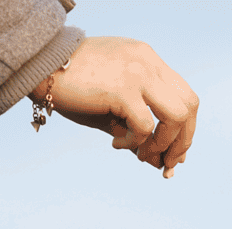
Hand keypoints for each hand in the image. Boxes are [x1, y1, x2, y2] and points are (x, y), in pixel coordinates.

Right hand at [30, 37, 197, 177]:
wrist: (40, 65)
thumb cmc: (73, 87)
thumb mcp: (112, 110)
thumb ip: (137, 132)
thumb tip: (159, 164)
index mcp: (148, 61)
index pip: (184, 96)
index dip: (185, 130)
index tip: (172, 155)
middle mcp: (148, 63)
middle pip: (190, 106)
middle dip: (182, 142)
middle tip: (165, 164)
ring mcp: (138, 73)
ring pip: (177, 117)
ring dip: (163, 145)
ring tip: (140, 155)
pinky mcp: (123, 89)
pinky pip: (146, 127)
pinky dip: (135, 143)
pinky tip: (115, 143)